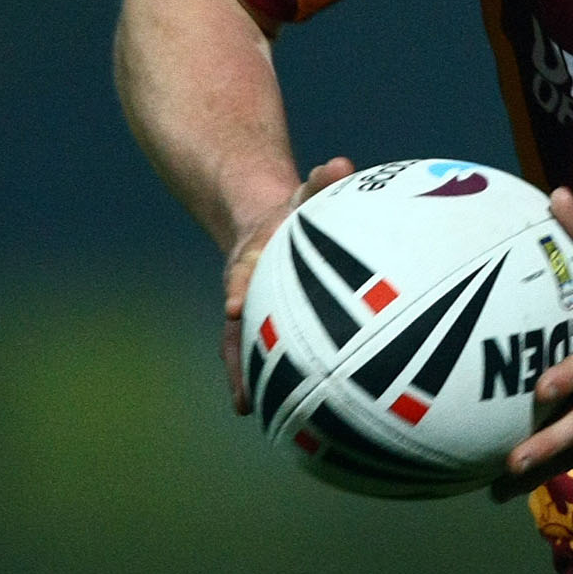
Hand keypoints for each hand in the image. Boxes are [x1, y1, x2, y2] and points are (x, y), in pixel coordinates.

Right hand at [222, 156, 355, 412]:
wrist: (268, 219)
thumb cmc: (301, 209)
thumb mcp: (309, 191)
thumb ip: (323, 182)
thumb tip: (340, 164)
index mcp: (256, 252)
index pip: (244, 270)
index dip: (238, 286)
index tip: (231, 306)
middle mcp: (246, 282)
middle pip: (237, 313)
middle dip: (235, 338)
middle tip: (238, 376)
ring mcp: (250, 304)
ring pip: (239, 338)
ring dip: (241, 368)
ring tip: (244, 403)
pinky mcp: (259, 320)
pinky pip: (252, 349)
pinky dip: (249, 375)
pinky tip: (249, 409)